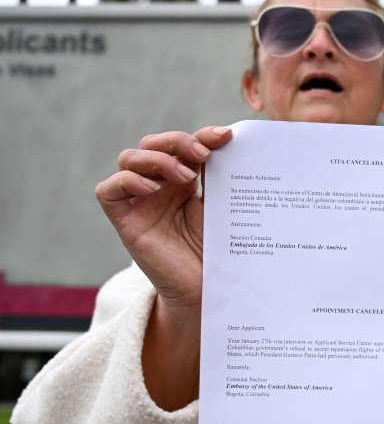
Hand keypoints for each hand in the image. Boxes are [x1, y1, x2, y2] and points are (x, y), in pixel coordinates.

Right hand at [94, 126, 231, 409]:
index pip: (184, 143)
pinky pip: (108, 190)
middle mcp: (160, 186)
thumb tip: (235, 141)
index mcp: (185, 179)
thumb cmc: (220, 250)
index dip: (202, 134)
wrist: (209, 289)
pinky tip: (154, 189)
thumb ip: (222, 177)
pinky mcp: (125, 221)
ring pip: (130, 158)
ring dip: (157, 159)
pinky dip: (128, 181)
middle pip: (153, 143)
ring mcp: (140, 201)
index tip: (226, 137)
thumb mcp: (224, 207)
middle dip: (178, 141)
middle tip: (203, 155)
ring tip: (184, 176)